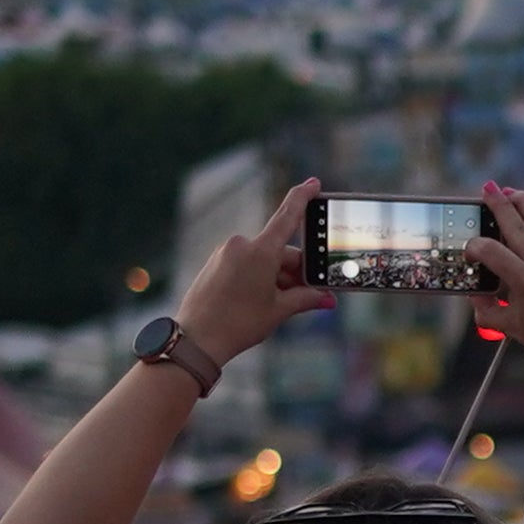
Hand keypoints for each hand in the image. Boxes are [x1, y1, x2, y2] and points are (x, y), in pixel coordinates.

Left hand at [173, 179, 330, 370]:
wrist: (196, 340)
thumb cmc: (238, 325)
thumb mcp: (278, 311)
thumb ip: (305, 299)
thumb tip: (327, 299)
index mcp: (260, 252)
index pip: (287, 216)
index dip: (303, 197)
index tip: (314, 183)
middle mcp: (242, 245)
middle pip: (280, 251)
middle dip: (295, 271)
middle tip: (309, 295)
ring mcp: (225, 253)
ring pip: (262, 259)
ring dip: (276, 277)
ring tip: (280, 305)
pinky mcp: (215, 262)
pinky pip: (245, 263)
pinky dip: (258, 276)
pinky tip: (259, 300)